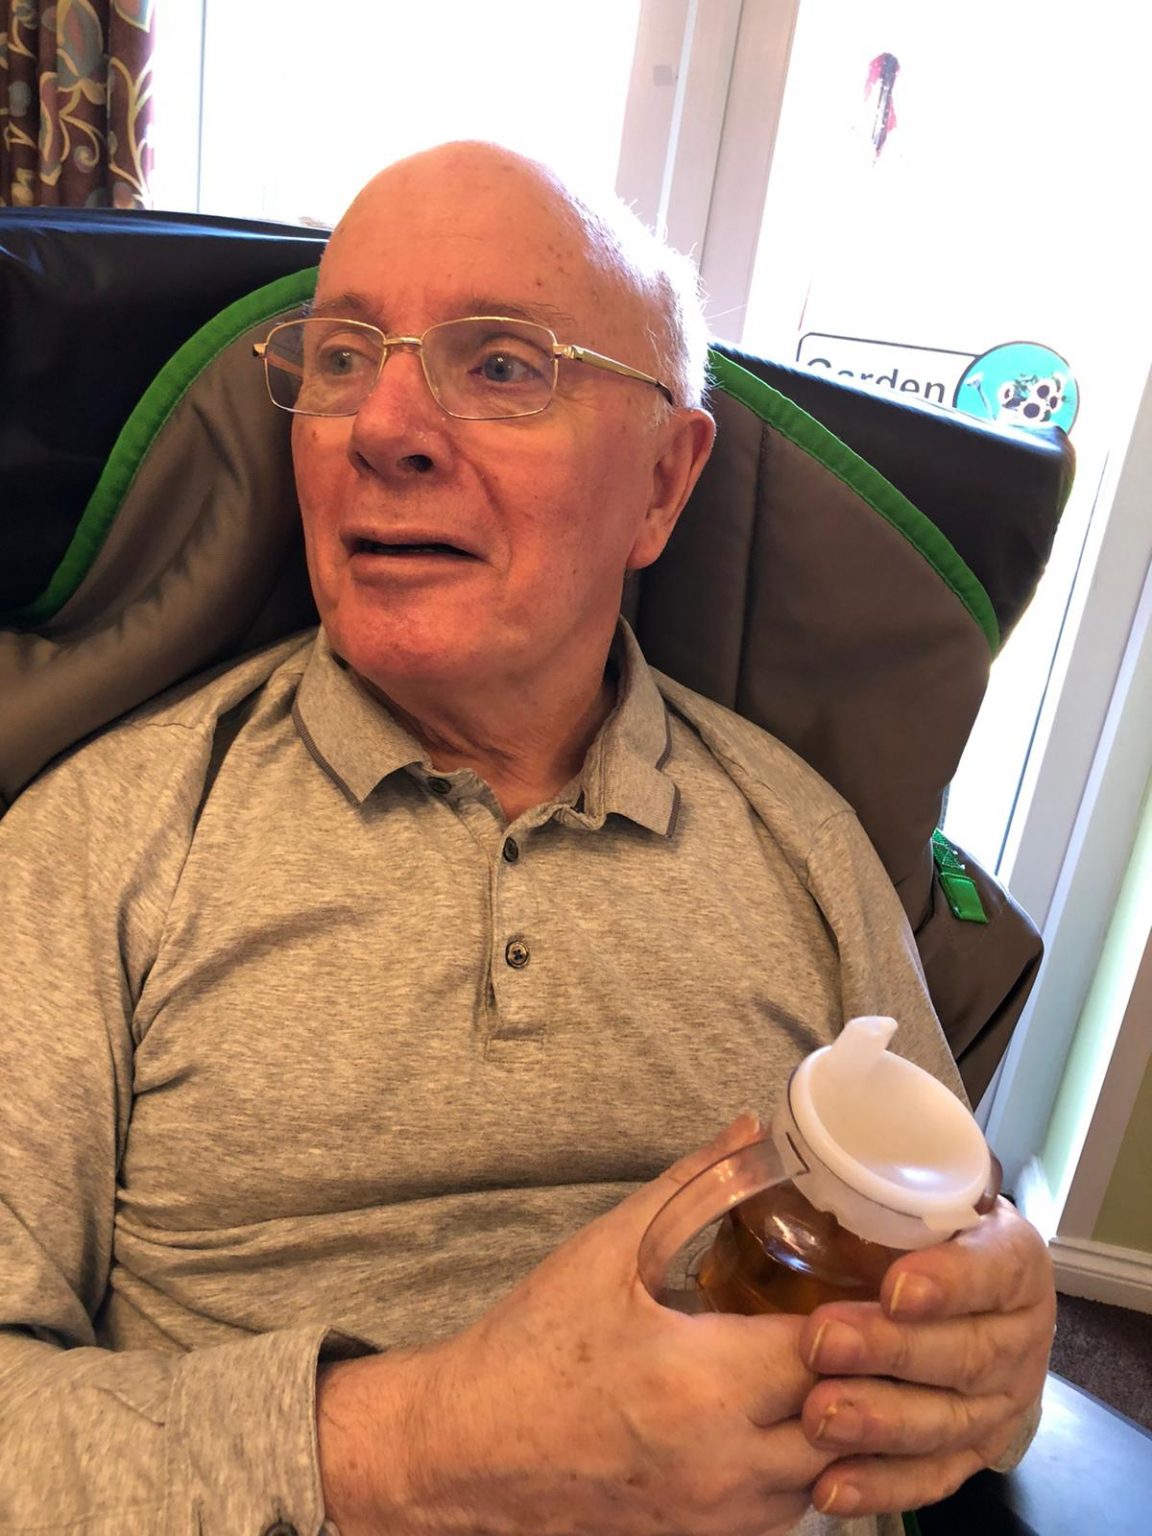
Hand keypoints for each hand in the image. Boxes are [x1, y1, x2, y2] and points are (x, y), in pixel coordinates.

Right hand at [319, 1115, 836, 1535]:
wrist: (469, 1450)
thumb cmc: (535, 1346)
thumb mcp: (609, 1250)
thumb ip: (694, 1185)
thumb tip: (755, 1131)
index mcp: (702, 1381)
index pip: (832, 1348)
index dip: (868, 1309)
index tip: (882, 1272)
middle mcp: (725, 1462)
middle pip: (851, 1419)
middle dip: (869, 1366)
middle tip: (876, 1314)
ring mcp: (720, 1515)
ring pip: (833, 1473)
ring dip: (845, 1420)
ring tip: (839, 1362)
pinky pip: (791, 1509)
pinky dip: (806, 1463)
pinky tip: (787, 1414)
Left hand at [798, 1197, 1055, 1517]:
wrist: (962, 1295)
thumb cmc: (919, 1232)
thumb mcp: (907, 1194)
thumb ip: (846, 1173)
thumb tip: (747, 1130)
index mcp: (1012, 1258)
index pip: (993, 1267)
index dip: (950, 1281)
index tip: (895, 1287)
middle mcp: (1018, 1334)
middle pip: (965, 1352)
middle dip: (891, 1351)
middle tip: (822, 1341)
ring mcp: (998, 1401)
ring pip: (947, 1421)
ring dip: (881, 1421)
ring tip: (819, 1416)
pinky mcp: (970, 1452)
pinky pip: (930, 1478)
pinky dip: (881, 1486)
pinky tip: (831, 1487)